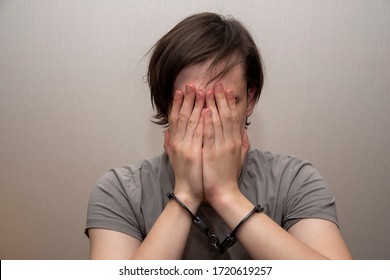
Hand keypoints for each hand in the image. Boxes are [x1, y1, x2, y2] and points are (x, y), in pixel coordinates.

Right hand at [164, 84, 204, 205]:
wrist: (187, 193)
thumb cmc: (184, 176)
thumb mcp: (173, 158)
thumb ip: (169, 143)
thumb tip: (167, 131)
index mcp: (174, 142)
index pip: (175, 118)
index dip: (177, 104)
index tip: (180, 91)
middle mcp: (178, 142)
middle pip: (182, 116)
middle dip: (187, 99)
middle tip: (191, 84)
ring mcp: (186, 147)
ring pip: (191, 121)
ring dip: (195, 105)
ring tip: (200, 90)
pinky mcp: (194, 153)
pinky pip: (199, 134)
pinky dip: (202, 121)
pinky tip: (206, 110)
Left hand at [202, 83, 249, 205]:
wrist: (224, 193)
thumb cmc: (229, 176)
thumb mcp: (240, 157)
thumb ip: (243, 143)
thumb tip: (244, 131)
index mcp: (236, 141)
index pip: (234, 117)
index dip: (230, 102)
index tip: (226, 90)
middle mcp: (230, 141)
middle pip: (226, 115)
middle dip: (220, 98)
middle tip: (216, 84)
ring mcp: (221, 147)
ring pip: (218, 122)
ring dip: (213, 105)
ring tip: (208, 91)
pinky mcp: (211, 154)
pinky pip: (210, 135)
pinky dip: (208, 122)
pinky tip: (206, 111)